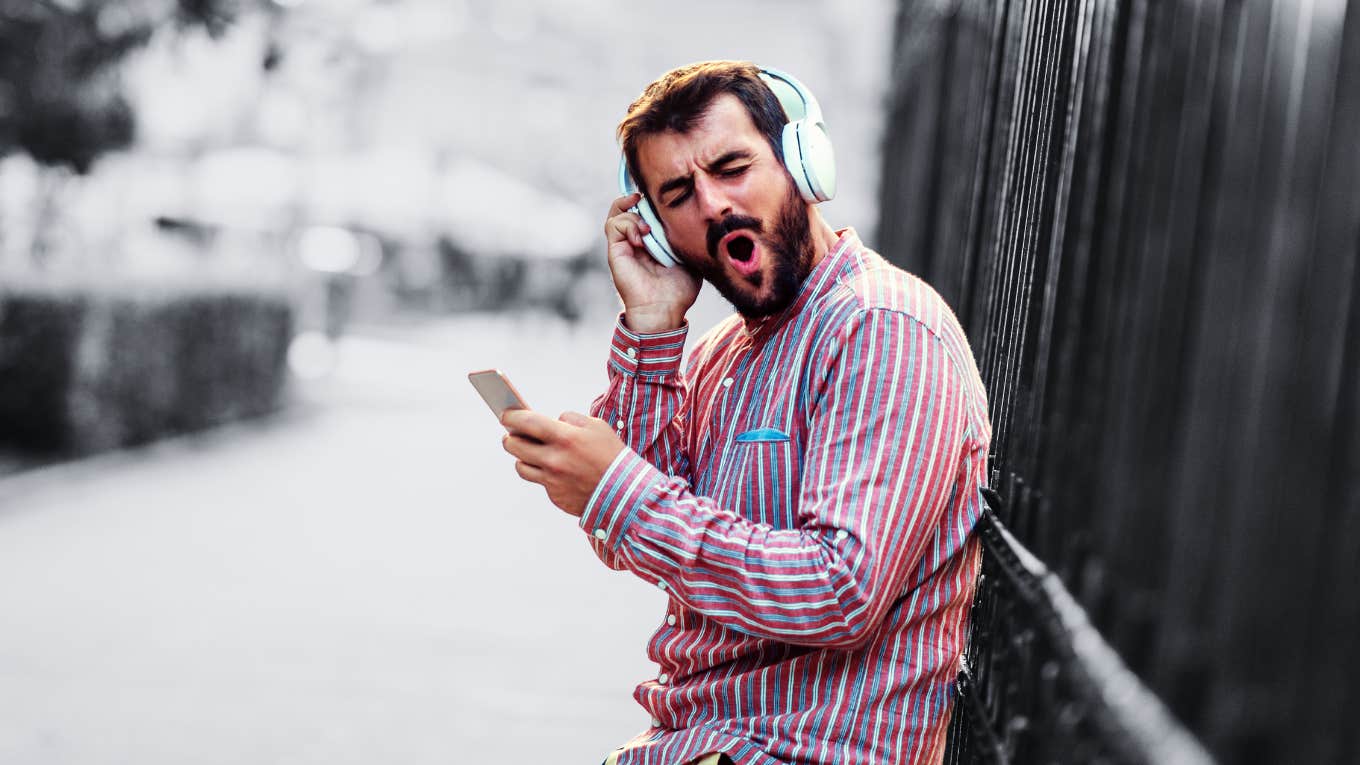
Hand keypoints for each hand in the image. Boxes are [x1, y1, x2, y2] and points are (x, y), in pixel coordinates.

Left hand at [501, 409, 625, 516]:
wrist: (626, 494)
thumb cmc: (612, 457)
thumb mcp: (597, 427)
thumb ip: (571, 420)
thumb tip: (553, 420)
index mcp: (565, 437)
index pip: (526, 422)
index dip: (511, 416)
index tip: (506, 414)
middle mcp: (554, 459)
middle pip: (514, 445)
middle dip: (510, 437)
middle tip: (512, 434)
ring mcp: (552, 480)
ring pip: (521, 466)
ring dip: (523, 457)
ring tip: (530, 452)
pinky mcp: (554, 496)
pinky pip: (539, 482)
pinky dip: (543, 474)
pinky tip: (554, 470)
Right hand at [605, 192, 700, 332]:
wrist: (664, 310)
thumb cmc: (679, 290)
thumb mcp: (690, 257)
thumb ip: (688, 238)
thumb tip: (692, 217)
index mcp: (653, 241)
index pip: (646, 211)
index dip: (651, 200)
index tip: (663, 195)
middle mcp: (636, 241)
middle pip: (630, 205)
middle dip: (641, 199)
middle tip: (653, 201)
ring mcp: (624, 245)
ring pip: (618, 212)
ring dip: (635, 214)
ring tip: (649, 229)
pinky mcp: (615, 251)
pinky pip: (614, 224)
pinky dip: (628, 224)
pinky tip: (642, 239)